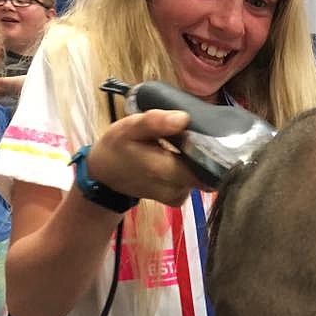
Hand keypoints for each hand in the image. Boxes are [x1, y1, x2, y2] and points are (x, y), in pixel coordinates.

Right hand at [87, 110, 202, 203]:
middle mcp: (176, 189)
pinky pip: (194, 182)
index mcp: (164, 170)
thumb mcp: (130, 128)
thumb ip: (155, 122)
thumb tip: (184, 118)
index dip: (210, 149)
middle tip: (191, 135)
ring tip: (182, 145)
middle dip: (204, 152)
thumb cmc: (117, 147)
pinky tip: (178, 158)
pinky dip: (190, 169)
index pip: (205, 166)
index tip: (205, 132)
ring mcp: (178, 196)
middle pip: (207, 171)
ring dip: (196, 160)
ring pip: (202, 177)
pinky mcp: (178, 198)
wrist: (105, 175)